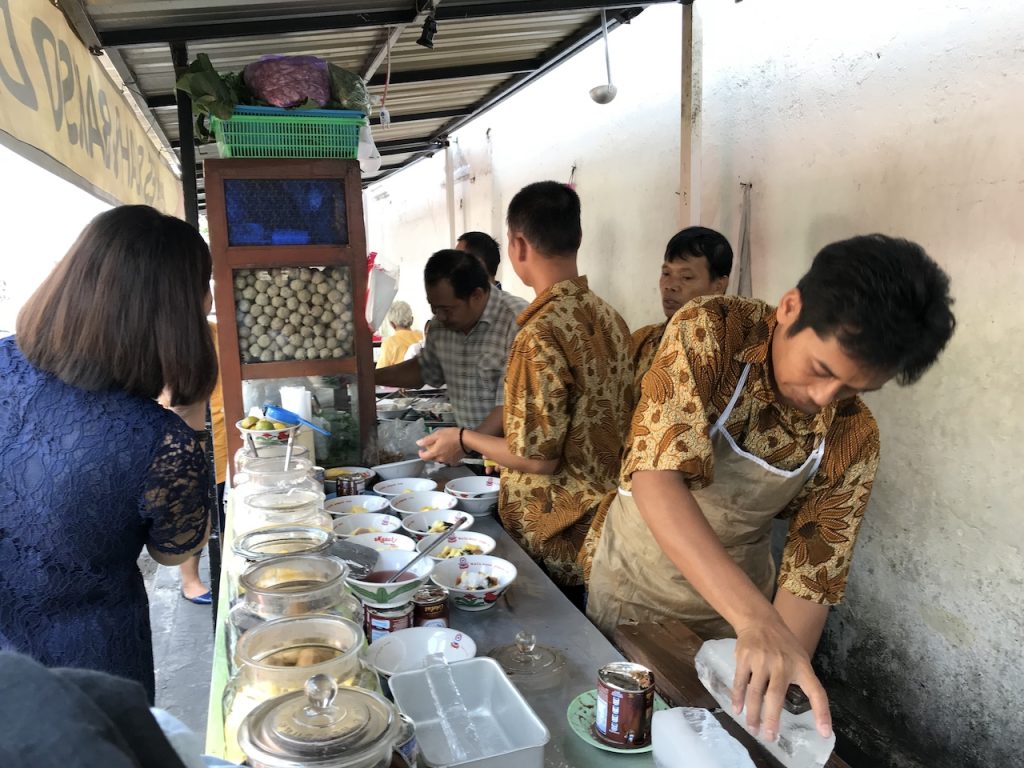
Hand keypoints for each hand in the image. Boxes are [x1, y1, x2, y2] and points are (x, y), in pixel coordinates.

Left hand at [417, 428, 464, 464]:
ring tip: (442, 446)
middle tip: (433, 445)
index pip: (424, 457)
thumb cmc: (452, 435)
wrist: (466, 440)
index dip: (421, 454)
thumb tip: (418, 444)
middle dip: (431, 453)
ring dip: (438, 454)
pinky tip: (449, 449)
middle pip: (432, 458)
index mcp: (435, 453)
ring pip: (439, 459)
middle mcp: (440, 459)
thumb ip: (427, 440)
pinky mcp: (454, 461)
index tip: (421, 450)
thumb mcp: (438, 434)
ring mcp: (448, 461)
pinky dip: (445, 455)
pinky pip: (447, 459)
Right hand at [731, 618, 831, 741]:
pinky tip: (737, 710)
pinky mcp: (744, 658)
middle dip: (772, 719)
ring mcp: (761, 660)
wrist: (760, 621)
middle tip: (769, 737)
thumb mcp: (800, 658)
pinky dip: (738, 698)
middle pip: (775, 696)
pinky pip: (740, 682)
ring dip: (753, 714)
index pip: (816, 692)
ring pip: (755, 692)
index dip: (822, 713)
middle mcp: (782, 664)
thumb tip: (803, 707)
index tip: (824, 732)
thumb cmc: (783, 645)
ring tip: (753, 729)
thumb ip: (800, 680)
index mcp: (801, 667)